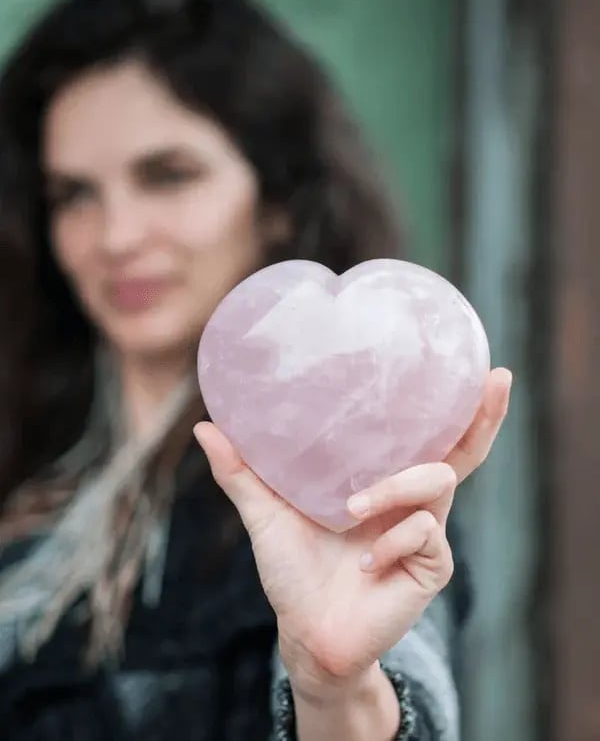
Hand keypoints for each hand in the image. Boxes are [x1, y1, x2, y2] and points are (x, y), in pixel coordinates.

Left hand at [194, 367, 511, 698]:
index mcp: (382, 482)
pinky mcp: (430, 566)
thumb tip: (205, 424)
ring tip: (352, 509)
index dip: (452, 403)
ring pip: (438, 481)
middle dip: (482, 416)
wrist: (306, 634)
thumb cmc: (293, 571)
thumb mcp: (266, 513)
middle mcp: (410, 501)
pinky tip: (364, 564)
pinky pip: (425, 534)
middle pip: (461, 451)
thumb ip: (241, 472)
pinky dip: (390, 541)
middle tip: (496, 379)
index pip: (425, 436)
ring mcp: (425, 532)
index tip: (471, 361)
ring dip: (394, 487)